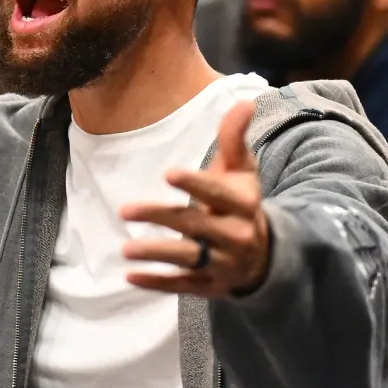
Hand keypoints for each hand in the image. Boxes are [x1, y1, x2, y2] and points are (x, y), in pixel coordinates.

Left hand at [119, 100, 271, 297]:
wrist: (262, 255)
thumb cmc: (241, 202)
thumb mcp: (242, 170)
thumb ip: (234, 138)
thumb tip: (244, 101)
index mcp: (244, 204)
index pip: (217, 193)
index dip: (194, 184)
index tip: (167, 174)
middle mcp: (236, 235)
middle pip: (195, 225)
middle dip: (160, 217)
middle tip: (125, 210)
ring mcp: (222, 263)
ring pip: (187, 258)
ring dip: (156, 254)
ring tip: (124, 250)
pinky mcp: (208, 285)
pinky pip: (181, 286)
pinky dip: (157, 284)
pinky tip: (131, 277)